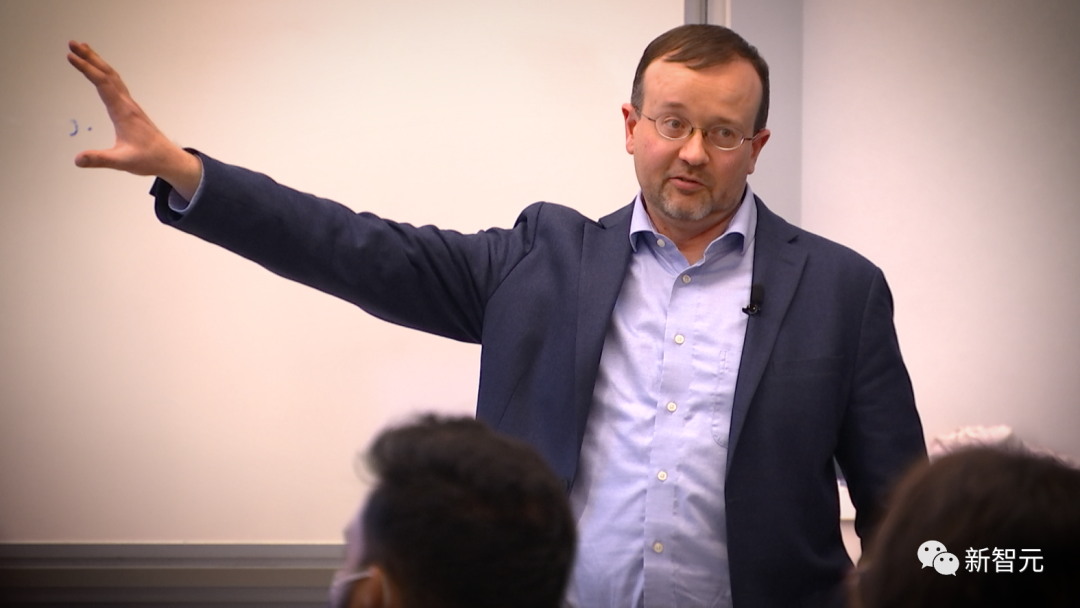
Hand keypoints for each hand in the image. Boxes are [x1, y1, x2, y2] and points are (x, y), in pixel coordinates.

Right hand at [67, 41, 201, 199]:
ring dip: (98, 62)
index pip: (103, 84)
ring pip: (113, 77)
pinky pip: (117, 84)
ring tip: (83, 49)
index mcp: (124, 112)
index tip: (71, 56)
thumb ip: (99, 159)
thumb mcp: (122, 162)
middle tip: (73, 43)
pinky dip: (106, 73)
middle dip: (90, 57)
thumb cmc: (149, 159)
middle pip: (108, 74)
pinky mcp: (131, 109)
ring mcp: (130, 105)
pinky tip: (100, 72)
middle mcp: (127, 104)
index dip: (87, 69)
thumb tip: (77, 160)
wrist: (169, 159)